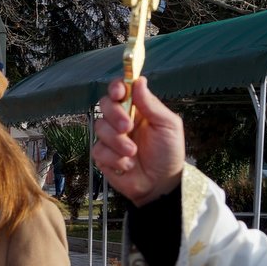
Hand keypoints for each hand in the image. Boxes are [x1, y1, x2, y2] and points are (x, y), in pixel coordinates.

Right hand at [93, 76, 185, 206]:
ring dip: (117, 142)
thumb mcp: (168, 126)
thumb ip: (152, 105)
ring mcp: (110, 137)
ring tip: (133, 153)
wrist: (160, 184)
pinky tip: (127, 165)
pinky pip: (98, 149)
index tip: (119, 92)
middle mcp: (121, 120)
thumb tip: (139, 81)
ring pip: (100, 128)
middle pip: (105, 105)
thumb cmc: (168, 153)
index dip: (116, 87)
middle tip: (128, 127)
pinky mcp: (102, 155)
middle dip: (114, 115)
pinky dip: (114, 158)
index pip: (120, 90)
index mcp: (137, 109)